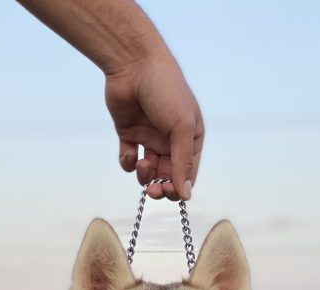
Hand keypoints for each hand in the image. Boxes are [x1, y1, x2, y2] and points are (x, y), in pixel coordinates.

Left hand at [104, 51, 203, 200]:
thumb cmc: (166, 90)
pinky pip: (129, 161)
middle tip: (153, 190)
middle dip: (160, 186)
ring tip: (142, 164)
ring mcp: (149, 138)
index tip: (169, 191)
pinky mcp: (129, 135)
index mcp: (190, 137)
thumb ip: (183, 163)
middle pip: (167, 176)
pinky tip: (130, 155)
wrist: (134, 64)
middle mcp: (171, 140)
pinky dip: (128, 163)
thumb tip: (186, 195)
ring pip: (148, 172)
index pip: (188, 173)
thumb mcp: (182, 127)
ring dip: (144, 175)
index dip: (179, 186)